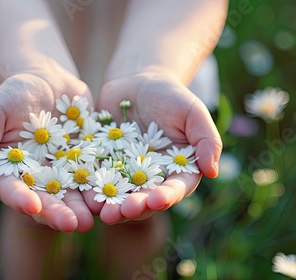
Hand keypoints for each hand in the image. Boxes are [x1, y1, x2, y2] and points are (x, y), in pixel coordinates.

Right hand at [0, 72, 94, 232]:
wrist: (49, 81)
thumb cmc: (16, 92)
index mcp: (10, 170)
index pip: (11, 189)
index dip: (20, 199)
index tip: (31, 206)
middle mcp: (36, 178)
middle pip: (45, 201)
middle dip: (57, 214)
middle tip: (72, 224)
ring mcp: (62, 173)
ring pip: (72, 197)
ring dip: (81, 209)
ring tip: (93, 219)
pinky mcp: (85, 164)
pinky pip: (95, 179)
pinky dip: (102, 189)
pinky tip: (113, 197)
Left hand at [86, 71, 221, 223]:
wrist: (136, 82)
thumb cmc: (170, 96)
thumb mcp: (193, 112)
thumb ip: (206, 139)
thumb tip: (213, 171)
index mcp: (176, 172)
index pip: (174, 189)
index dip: (166, 197)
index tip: (157, 200)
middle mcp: (150, 180)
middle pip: (143, 200)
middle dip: (134, 208)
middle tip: (123, 212)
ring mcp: (124, 174)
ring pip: (118, 196)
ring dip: (111, 206)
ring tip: (102, 212)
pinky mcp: (101, 165)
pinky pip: (94, 178)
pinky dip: (89, 188)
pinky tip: (82, 193)